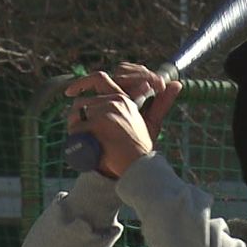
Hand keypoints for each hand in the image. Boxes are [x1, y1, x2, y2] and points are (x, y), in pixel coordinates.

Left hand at [65, 63, 181, 177]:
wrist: (140, 168)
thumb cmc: (142, 150)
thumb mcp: (151, 124)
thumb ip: (161, 104)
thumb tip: (177, 83)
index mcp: (124, 99)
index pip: (99, 78)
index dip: (82, 82)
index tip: (69, 92)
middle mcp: (116, 101)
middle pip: (82, 101)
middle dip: (74, 116)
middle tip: (75, 130)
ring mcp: (107, 111)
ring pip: (77, 113)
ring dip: (73, 126)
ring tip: (79, 139)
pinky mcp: (100, 123)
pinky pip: (77, 127)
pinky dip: (75, 136)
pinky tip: (79, 143)